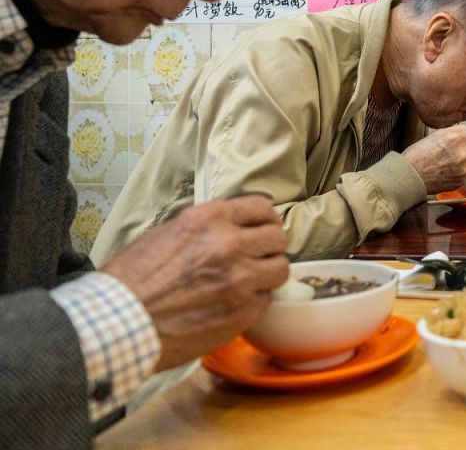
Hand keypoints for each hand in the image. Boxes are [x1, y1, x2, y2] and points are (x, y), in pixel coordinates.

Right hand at [101, 196, 288, 370]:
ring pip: (281, 269)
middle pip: (278, 238)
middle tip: (257, 258)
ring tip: (250, 282)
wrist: (119, 323)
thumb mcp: (165, 233)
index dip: (265, 221)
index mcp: (210, 218)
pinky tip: (235, 305)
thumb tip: (229, 226)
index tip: (262, 230)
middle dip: (269, 247)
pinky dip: (255, 302)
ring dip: (268, 275)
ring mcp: (241, 279)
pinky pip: (267, 300)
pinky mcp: (243, 311)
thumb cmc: (131, 280)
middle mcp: (230, 244)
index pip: (263, 208)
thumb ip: (204, 227)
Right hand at [402, 125, 465, 193]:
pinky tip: (450, 169)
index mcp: (457, 138)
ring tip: (454, 161)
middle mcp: (463, 153)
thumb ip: (456, 131)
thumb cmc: (419, 155)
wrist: (410, 175)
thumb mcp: (437, 134)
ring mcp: (464, 168)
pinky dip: (463, 172)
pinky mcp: (462, 180)